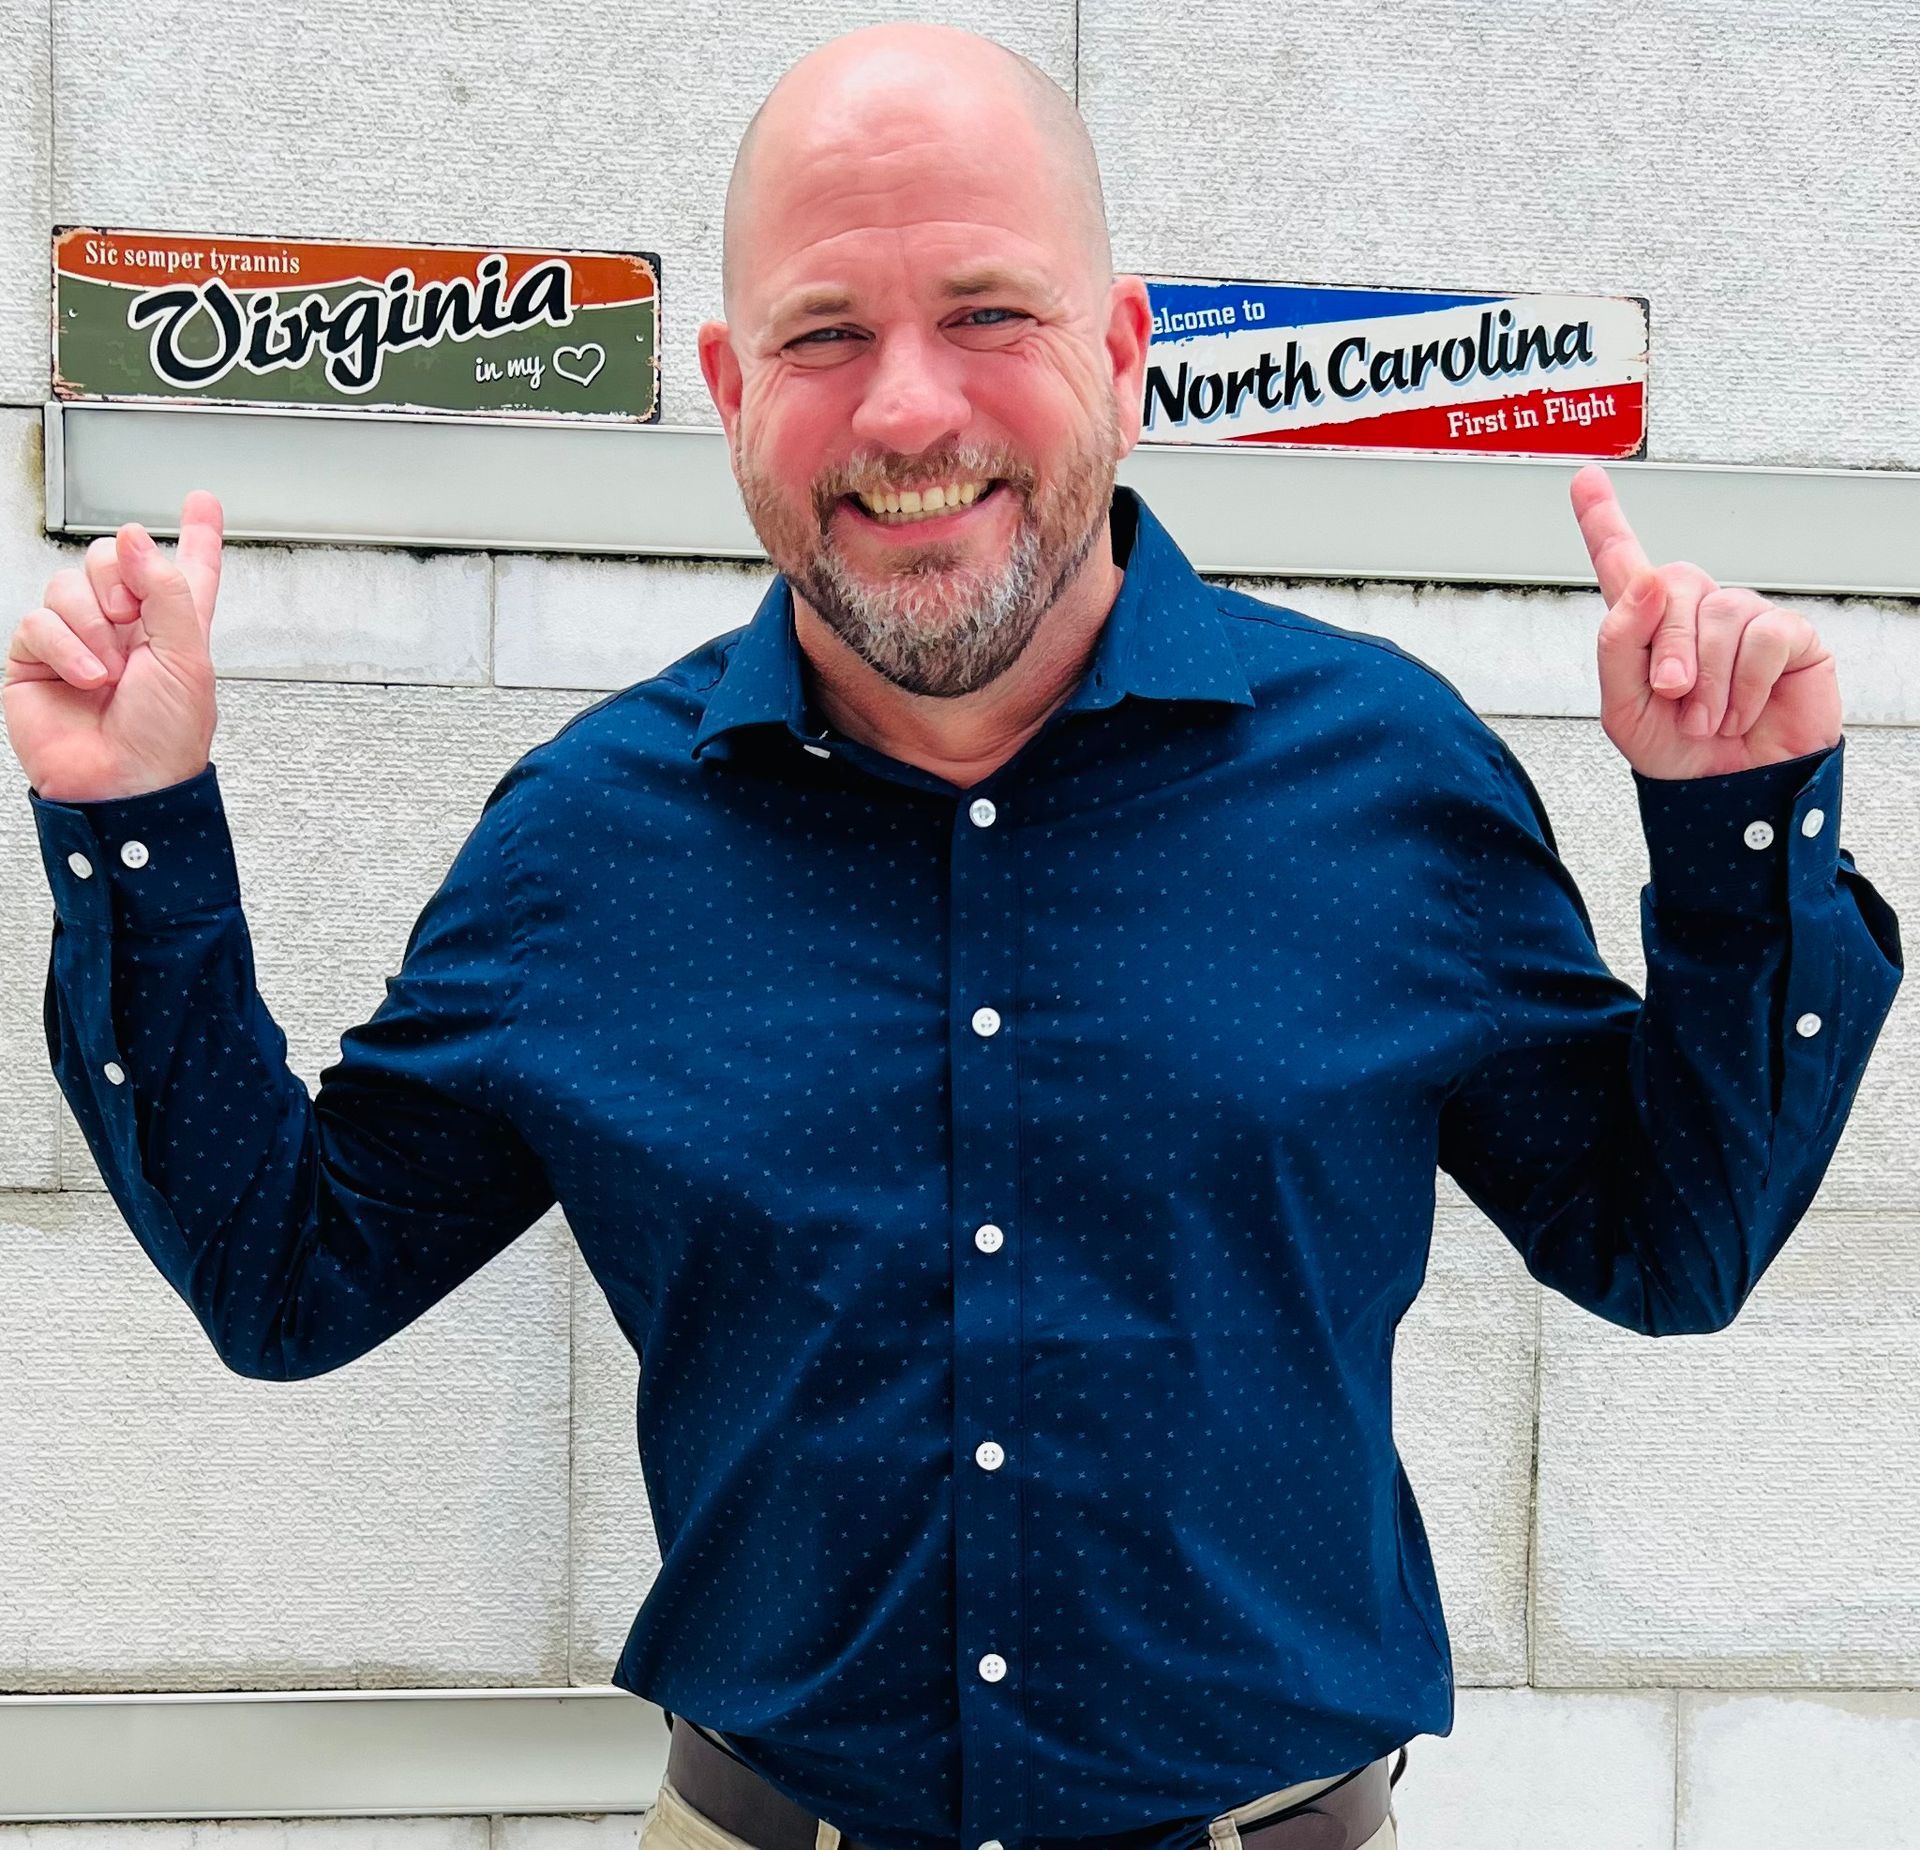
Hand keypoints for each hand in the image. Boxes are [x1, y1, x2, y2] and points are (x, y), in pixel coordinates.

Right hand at [3, 491, 223, 802]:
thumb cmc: (165, 740)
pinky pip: (37, 621)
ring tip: (110, 672)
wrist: (124, 786)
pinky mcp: (37, 658)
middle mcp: (128, 629)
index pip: (187, 569)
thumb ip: (167, 590)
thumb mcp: (187, 659)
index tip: (203, 502)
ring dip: (93, 627)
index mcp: (176, 628)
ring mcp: (79, 640)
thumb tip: (136, 538)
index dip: (197, 535)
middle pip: (113, 558)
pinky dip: (64, 647)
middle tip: (131, 624)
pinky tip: (86, 678)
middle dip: (121, 583)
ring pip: (69, 585)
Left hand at [1572, 462, 1839, 778]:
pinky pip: (1764, 635)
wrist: (1731, 798)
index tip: (1584, 476)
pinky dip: (1747, 683)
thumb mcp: (1623, 708)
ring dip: (1709, 679)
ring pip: (1720, 613)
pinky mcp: (1789, 635)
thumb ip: (1620, 642)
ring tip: (1711, 719)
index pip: (1622, 561)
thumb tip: (1649, 579)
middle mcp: (1695, 611)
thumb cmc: (1678, 755)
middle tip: (1675, 698)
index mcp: (1646, 626)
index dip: (1602, 518)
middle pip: (1670, 586)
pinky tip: (1745, 710)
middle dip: (1668, 649)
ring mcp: (1744, 618)